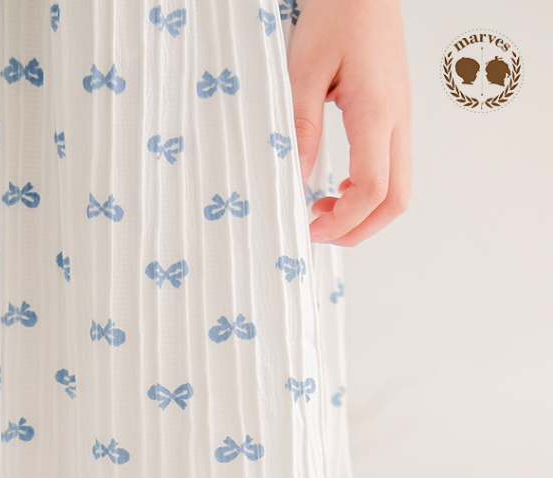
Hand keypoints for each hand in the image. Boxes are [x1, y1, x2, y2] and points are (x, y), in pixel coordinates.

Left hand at [288, 0, 411, 245]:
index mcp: (377, 110)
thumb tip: (300, 175)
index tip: (312, 227)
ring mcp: (401, 118)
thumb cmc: (337, 14)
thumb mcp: (303, 71)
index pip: (373, 189)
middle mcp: (398, 119)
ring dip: (365, 212)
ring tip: (323, 210)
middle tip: (318, 232)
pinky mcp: (395, 115)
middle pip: (396, 199)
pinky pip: (393, 167)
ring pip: (399, 187)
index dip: (345, 221)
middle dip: (360, 229)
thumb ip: (302, 127)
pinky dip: (369, 191)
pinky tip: (338, 187)